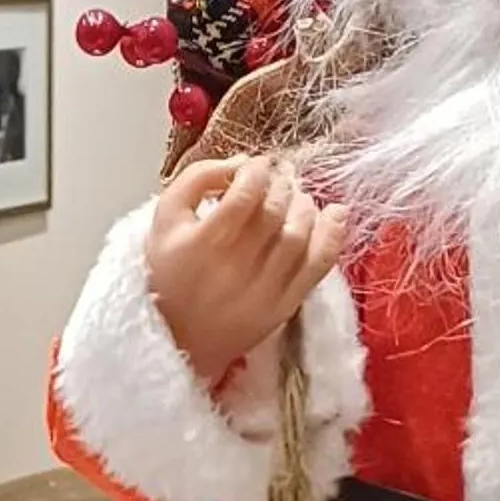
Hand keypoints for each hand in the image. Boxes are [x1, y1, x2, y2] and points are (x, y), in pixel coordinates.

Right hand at [143, 157, 345, 384]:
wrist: (180, 337)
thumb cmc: (170, 272)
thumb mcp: (165, 217)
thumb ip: (197, 178)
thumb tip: (242, 162)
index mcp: (203, 243)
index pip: (245, 194)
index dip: (257, 171)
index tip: (257, 166)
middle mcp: (236, 267)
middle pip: (275, 212)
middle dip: (282, 185)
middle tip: (279, 179)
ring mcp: (264, 290)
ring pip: (299, 235)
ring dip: (305, 206)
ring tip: (296, 198)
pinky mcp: (284, 306)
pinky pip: (318, 266)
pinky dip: (332, 236)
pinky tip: (334, 215)